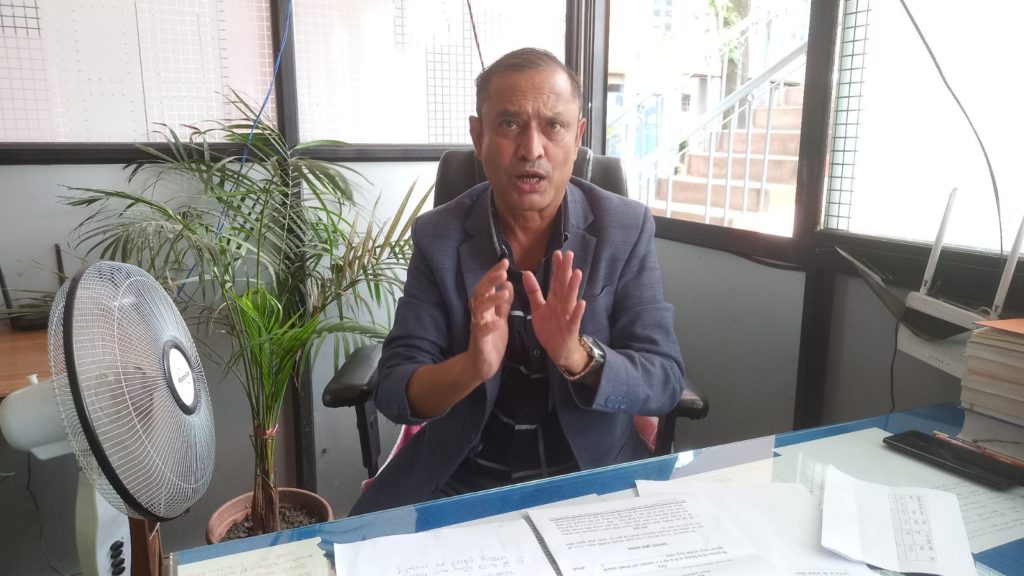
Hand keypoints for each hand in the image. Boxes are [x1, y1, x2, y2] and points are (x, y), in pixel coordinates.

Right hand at [465, 258, 512, 381]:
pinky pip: (481, 332)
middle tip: (503, 272)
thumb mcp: (500, 318)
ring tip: (505, 293)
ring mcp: (477, 327)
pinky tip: (498, 322)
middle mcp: (478, 314)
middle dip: (490, 281)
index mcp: (485, 308)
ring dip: (492, 300)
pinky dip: (489, 326)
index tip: (505, 262)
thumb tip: (507, 283)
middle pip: (480, 292)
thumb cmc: (491, 341)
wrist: (481, 366)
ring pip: (479, 309)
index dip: (494, 274)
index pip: (488, 286)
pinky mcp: (479, 342)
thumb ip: (503, 303)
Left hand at [523, 250, 587, 372]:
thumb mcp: (538, 308)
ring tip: (577, 272)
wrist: (559, 350)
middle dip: (566, 270)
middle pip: (564, 285)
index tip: (557, 252)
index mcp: (554, 299)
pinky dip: (578, 312)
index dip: (556, 267)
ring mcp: (567, 315)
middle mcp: (562, 305)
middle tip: (569, 254)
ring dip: (574, 286)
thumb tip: (526, 273)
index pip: (555, 280)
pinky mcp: (571, 328)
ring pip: (570, 299)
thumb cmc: (550, 328)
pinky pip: (575, 319)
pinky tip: (582, 302)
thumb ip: (533, 292)